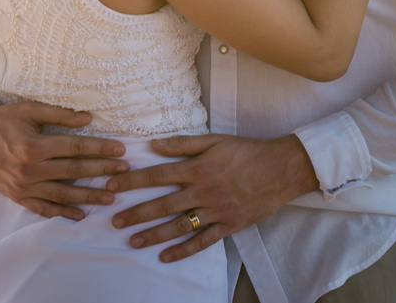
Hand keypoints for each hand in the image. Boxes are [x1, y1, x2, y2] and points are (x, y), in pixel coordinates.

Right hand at [0, 97, 128, 219]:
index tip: (121, 150)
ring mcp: (23, 186)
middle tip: (125, 172)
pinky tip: (80, 215)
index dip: (100, 149)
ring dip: (89, 196)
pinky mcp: (17, 196)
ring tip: (111, 197)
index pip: (75, 148)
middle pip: (73, 172)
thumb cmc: (3, 119)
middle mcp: (29, 170)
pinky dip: (62, 213)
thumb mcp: (29, 110)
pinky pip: (43, 208)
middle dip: (102, 171)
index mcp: (33, 146)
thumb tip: (88, 118)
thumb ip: (59, 114)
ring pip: (62, 195)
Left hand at [106, 134, 318, 261]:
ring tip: (133, 241)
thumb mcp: (215, 140)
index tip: (113, 187)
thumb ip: (183, 144)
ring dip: (154, 234)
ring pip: (179, 226)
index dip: (133, 182)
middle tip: (114, 221)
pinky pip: (203, 241)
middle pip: (163, 204)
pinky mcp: (229, 225)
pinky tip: (166, 256)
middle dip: (136, 213)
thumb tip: (153, 144)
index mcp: (198, 168)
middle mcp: (204, 191)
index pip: (158, 175)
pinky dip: (184, 250)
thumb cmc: (247, 151)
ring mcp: (216, 211)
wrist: (282, 169)